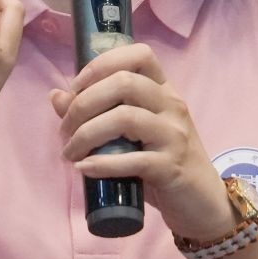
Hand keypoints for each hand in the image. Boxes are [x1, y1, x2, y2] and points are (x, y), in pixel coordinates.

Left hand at [52, 42, 236, 240]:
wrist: (201, 203)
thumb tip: (56, 96)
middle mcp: (172, 106)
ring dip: (86, 134)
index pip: (139, 54)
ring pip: (125, 117)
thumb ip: (95, 113)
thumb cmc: (162, 164)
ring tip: (70, 152)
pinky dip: (102, 164)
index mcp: (163, 91)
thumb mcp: (131, 135)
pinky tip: (84, 169)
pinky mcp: (171, 167)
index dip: (100, 65)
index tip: (75, 89)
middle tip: (65, 129)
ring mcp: (174, 135)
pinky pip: (133, 159)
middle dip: (83, 103)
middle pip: (124, 82)